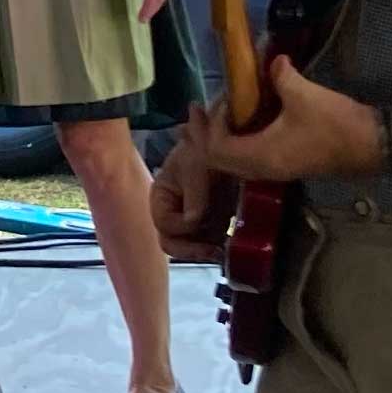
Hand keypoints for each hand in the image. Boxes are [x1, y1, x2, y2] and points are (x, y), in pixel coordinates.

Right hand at [149, 109, 223, 262]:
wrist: (231, 140)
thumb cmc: (204, 147)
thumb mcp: (196, 166)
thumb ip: (194, 195)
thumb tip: (193, 222)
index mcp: (161, 198)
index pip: (163, 223)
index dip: (180, 226)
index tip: (197, 219)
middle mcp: (173, 213)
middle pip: (171, 242)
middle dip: (190, 249)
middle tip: (211, 251)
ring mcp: (192, 220)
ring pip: (190, 247)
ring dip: (205, 251)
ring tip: (222, 250)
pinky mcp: (212, 223)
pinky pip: (209, 243)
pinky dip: (218, 246)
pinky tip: (229, 246)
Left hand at [197, 56, 383, 183]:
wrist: (372, 146)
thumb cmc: (336, 124)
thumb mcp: (303, 95)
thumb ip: (279, 76)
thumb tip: (270, 60)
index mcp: (260, 156)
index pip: (216, 149)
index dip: (211, 126)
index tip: (220, 101)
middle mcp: (260, 169)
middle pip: (218, 160)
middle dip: (204, 137)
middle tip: (197, 113)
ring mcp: (272, 171)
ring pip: (232, 162)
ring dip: (219, 141)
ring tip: (215, 117)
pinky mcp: (283, 166)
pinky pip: (247, 160)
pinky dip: (237, 142)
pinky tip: (243, 122)